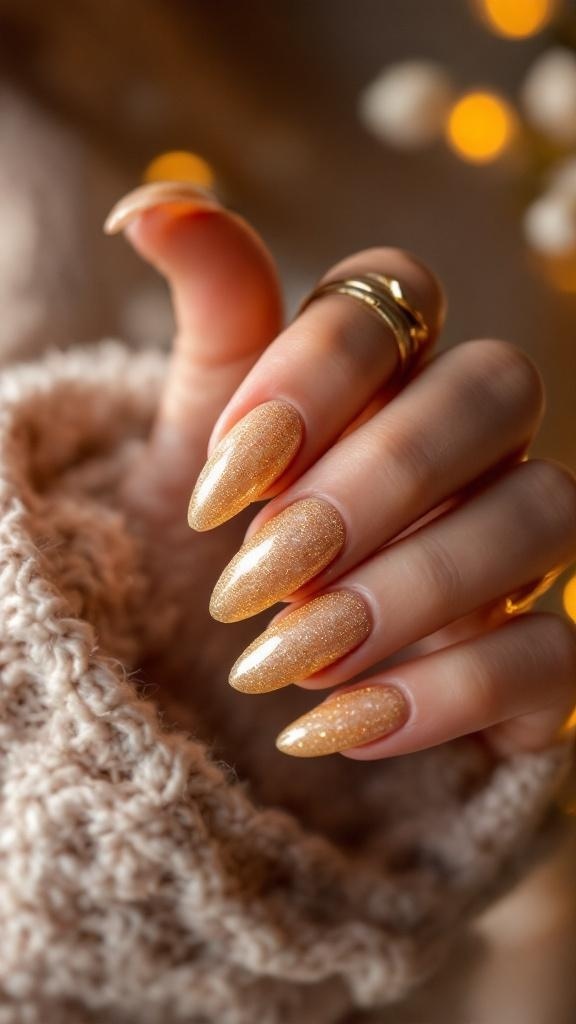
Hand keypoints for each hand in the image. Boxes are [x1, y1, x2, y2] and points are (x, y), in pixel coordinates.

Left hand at [107, 182, 575, 759]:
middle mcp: (472, 440)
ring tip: (288, 661)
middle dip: (380, 479)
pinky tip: (339, 726)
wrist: (234, 675)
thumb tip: (150, 205)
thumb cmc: (226, 537)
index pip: (399, 292)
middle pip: (498, 389)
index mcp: (389, 366)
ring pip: (543, 514)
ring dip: (411, 590)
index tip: (224, 478)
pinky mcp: (538, 653)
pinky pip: (554, 655)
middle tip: (264, 572)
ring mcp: (517, 543)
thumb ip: (207, 325)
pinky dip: (448, 692)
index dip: (317, 370)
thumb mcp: (196, 437)